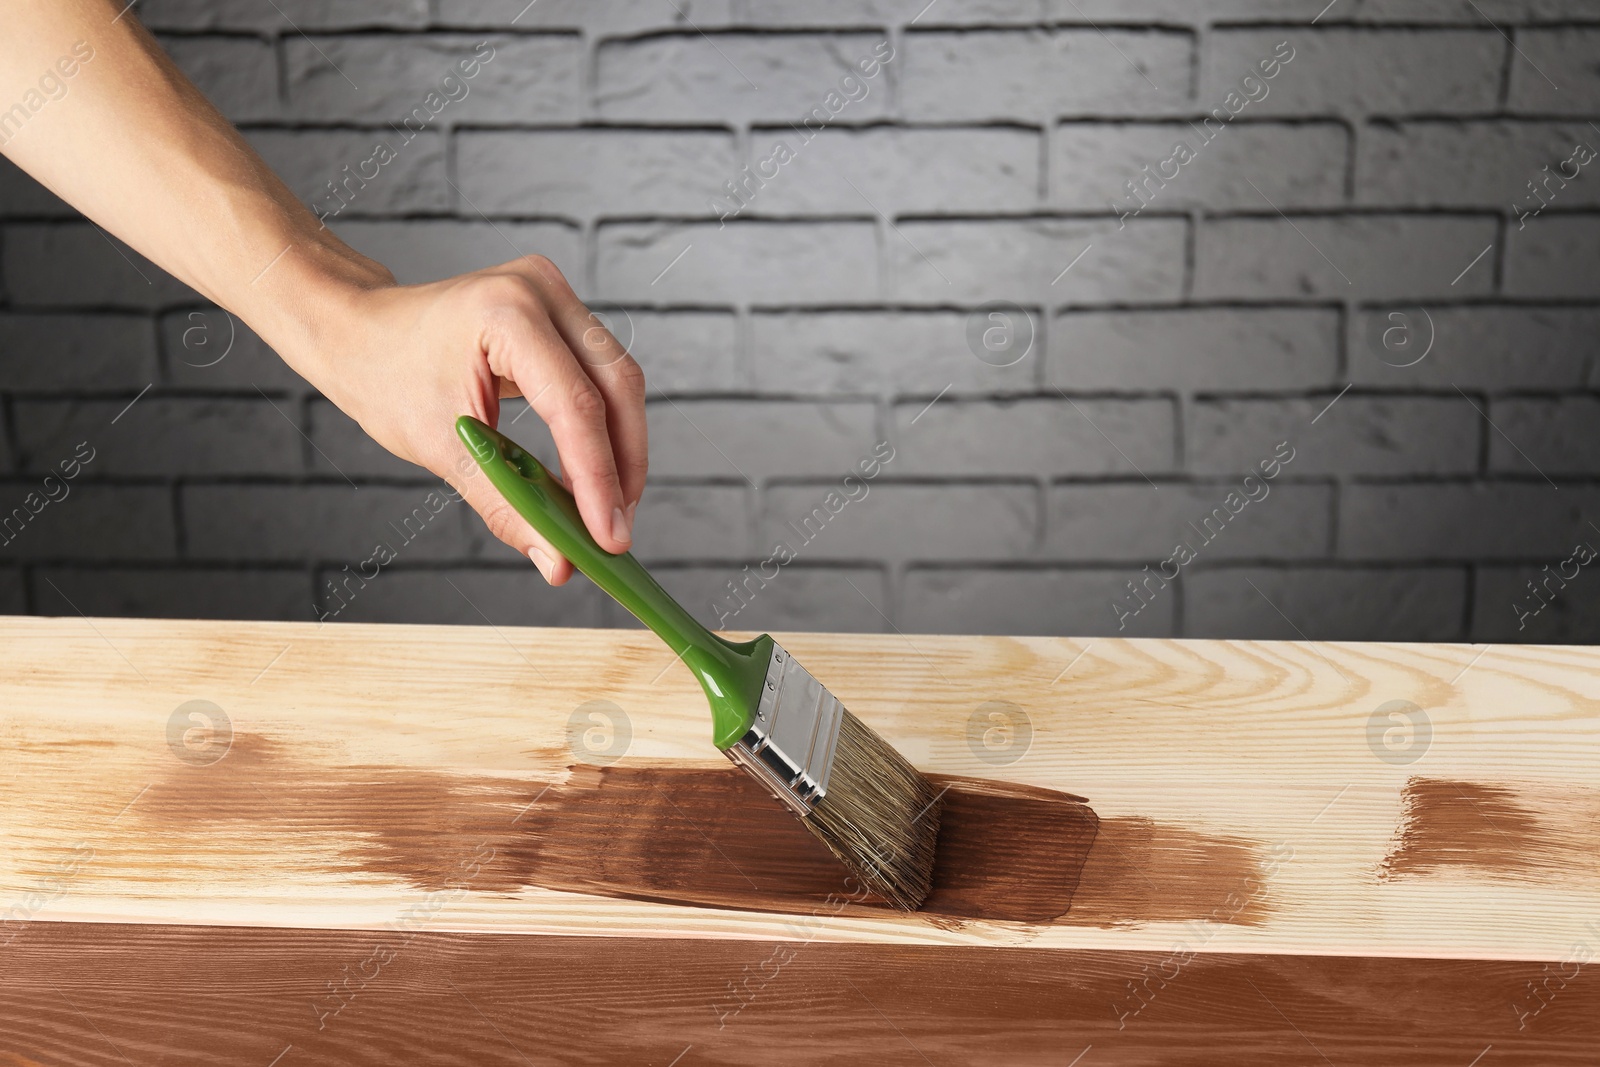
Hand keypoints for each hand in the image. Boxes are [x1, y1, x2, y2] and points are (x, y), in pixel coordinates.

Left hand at [289, 253, 646, 585]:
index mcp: (504, 313)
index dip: (598, 477)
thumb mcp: (442, 448)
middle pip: (616, 386)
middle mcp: (540, 291)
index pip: (574, 404)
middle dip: (622, 466)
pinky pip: (602, 375)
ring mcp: (555, 294)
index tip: (608, 536)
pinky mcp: (561, 313)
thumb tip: (559, 562)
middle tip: (617, 530)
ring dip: (621, 450)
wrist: (361, 331)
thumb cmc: (386, 377)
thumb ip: (507, 505)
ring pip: (620, 381)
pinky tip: (593, 473)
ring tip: (607, 509)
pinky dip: (604, 428)